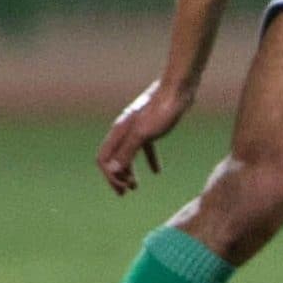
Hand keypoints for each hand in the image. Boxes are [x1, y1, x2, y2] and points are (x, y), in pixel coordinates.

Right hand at [96, 79, 193, 194]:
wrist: (179, 89)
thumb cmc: (162, 110)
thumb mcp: (144, 134)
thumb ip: (127, 151)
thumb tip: (112, 170)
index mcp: (119, 132)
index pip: (104, 159)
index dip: (110, 176)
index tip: (124, 188)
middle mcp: (124, 130)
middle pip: (113, 158)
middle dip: (117, 177)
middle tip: (124, 193)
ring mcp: (137, 128)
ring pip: (128, 154)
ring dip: (129, 171)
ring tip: (135, 187)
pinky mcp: (151, 127)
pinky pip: (145, 148)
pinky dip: (149, 160)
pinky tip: (157, 171)